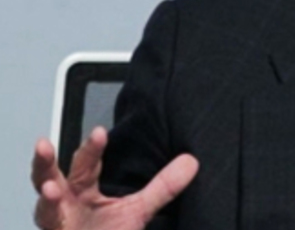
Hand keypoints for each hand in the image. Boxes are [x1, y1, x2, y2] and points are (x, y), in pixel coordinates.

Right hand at [31, 127, 198, 229]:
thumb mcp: (138, 210)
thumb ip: (162, 187)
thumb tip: (191, 161)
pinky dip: (53, 222)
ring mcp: (57, 223)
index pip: (86, 163)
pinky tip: (55, 210)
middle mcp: (65, 204)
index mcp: (82, 190)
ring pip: (44, 209)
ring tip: (51, 190)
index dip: (91, 148)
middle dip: (46, 162)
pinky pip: (53, 229)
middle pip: (50, 178)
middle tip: (44, 145)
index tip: (99, 133)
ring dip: (46, 199)